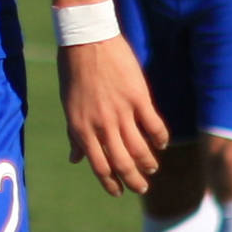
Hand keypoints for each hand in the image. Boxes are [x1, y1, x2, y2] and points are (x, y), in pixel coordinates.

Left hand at [57, 36, 168, 196]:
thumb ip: (75, 134)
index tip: (119, 191)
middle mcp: (101, 125)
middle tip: (142, 188)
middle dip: (134, 181)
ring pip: (140, 150)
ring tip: (152, 168)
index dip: (110, 183)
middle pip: (122, 163)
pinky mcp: (139, 98)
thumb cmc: (73, 72)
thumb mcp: (69, 106)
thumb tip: (75, 159)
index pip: (99, 166)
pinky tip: (162, 143)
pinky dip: (160, 139)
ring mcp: (121, 113)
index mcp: (81, 129)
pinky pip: (154, 127)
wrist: (87, 40)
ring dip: (148, 164)